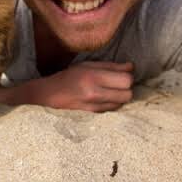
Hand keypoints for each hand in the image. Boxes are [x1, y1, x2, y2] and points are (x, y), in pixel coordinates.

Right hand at [0, 61, 133, 111]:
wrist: (49, 95)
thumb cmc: (69, 76)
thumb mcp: (88, 65)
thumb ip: (111, 66)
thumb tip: (132, 67)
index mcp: (93, 77)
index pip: (126, 80)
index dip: (128, 77)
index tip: (123, 74)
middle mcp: (95, 93)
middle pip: (127, 94)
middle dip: (126, 89)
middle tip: (117, 84)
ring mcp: (94, 107)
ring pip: (121, 104)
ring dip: (120, 97)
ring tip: (109, 91)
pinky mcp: (93, 116)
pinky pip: (112, 111)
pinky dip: (112, 105)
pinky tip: (103, 99)